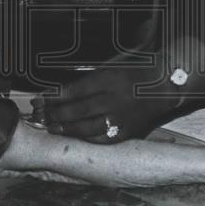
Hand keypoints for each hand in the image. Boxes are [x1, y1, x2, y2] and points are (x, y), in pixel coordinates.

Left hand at [37, 55, 178, 142]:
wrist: (164, 84)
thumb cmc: (135, 71)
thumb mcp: (112, 67)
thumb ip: (89, 80)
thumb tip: (62, 92)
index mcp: (110, 79)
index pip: (75, 90)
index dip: (55, 96)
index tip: (42, 98)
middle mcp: (114, 99)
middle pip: (78, 110)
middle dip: (55, 113)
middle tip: (40, 114)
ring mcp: (121, 117)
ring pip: (87, 127)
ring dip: (66, 128)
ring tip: (51, 126)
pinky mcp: (127, 131)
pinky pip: (101, 138)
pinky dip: (84, 138)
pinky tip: (73, 135)